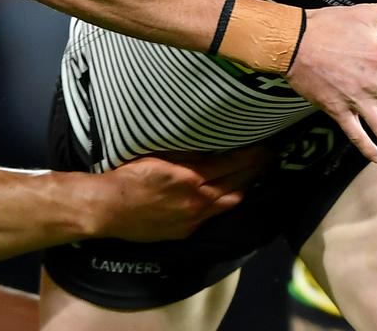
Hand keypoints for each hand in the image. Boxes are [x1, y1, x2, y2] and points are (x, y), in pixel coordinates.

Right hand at [96, 148, 268, 240]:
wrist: (108, 208)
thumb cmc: (128, 175)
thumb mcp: (158, 154)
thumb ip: (186, 152)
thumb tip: (210, 145)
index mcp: (191, 178)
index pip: (231, 165)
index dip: (250, 156)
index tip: (264, 146)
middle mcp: (197, 201)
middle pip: (236, 185)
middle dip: (254, 171)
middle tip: (268, 158)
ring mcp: (192, 219)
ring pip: (228, 203)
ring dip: (243, 188)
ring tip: (254, 176)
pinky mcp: (184, 231)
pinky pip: (212, 216)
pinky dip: (224, 203)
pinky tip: (227, 196)